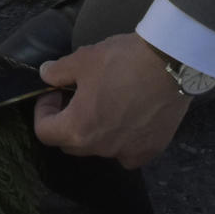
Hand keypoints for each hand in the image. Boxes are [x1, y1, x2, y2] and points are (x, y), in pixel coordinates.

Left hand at [33, 34, 189, 167]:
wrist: (171, 64)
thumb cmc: (123, 61)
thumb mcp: (84, 59)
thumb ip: (59, 71)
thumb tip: (46, 75)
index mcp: (78, 129)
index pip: (45, 132)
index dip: (43, 111)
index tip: (53, 92)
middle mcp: (100, 148)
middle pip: (71, 143)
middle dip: (66, 121)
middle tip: (75, 96)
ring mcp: (127, 152)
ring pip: (99, 148)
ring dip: (95, 131)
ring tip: (105, 104)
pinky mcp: (150, 149)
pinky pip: (127, 154)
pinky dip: (123, 141)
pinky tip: (128, 121)